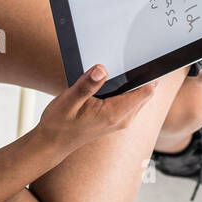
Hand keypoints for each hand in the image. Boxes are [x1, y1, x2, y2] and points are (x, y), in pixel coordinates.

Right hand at [38, 66, 156, 156]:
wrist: (53, 143)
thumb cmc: (59, 124)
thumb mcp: (68, 101)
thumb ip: (87, 84)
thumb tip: (102, 69)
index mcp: (114, 113)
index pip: (146, 91)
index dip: (149, 74)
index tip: (144, 59)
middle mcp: (122, 119)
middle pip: (146, 92)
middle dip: (141, 75)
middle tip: (128, 58)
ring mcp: (121, 121)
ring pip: (140, 96)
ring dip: (133, 83)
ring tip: (118, 68)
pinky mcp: (117, 119)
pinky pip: (131, 101)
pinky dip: (126, 90)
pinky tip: (112, 82)